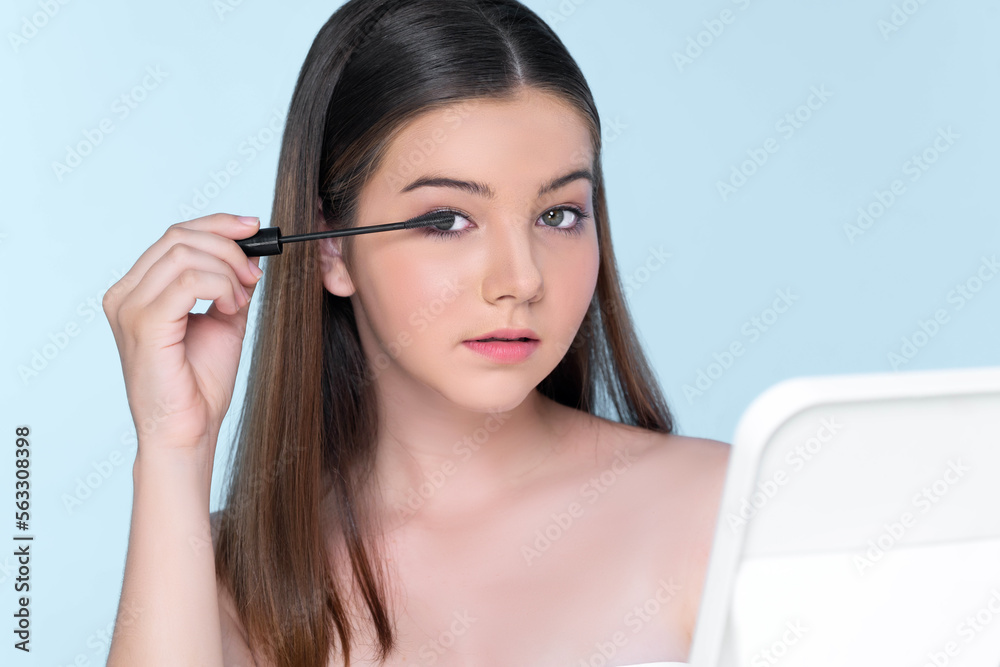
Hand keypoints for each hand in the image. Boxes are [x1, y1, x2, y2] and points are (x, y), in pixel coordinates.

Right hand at [103, 213, 263, 457]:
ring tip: (242, 299)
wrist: (188, 431)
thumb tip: (249, 255)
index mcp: (138, 291)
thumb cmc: (198, 386)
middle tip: (254, 276)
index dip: (217, 224)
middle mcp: (125, 295)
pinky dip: (220, 286)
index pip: (174, 236)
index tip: (253, 227)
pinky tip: (232, 307)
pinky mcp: (144, 324)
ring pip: (185, 253)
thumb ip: (228, 286)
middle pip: (179, 237)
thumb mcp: (221, 322)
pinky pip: (188, 281)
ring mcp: (129, 308)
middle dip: (228, 247)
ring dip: (227, 269)